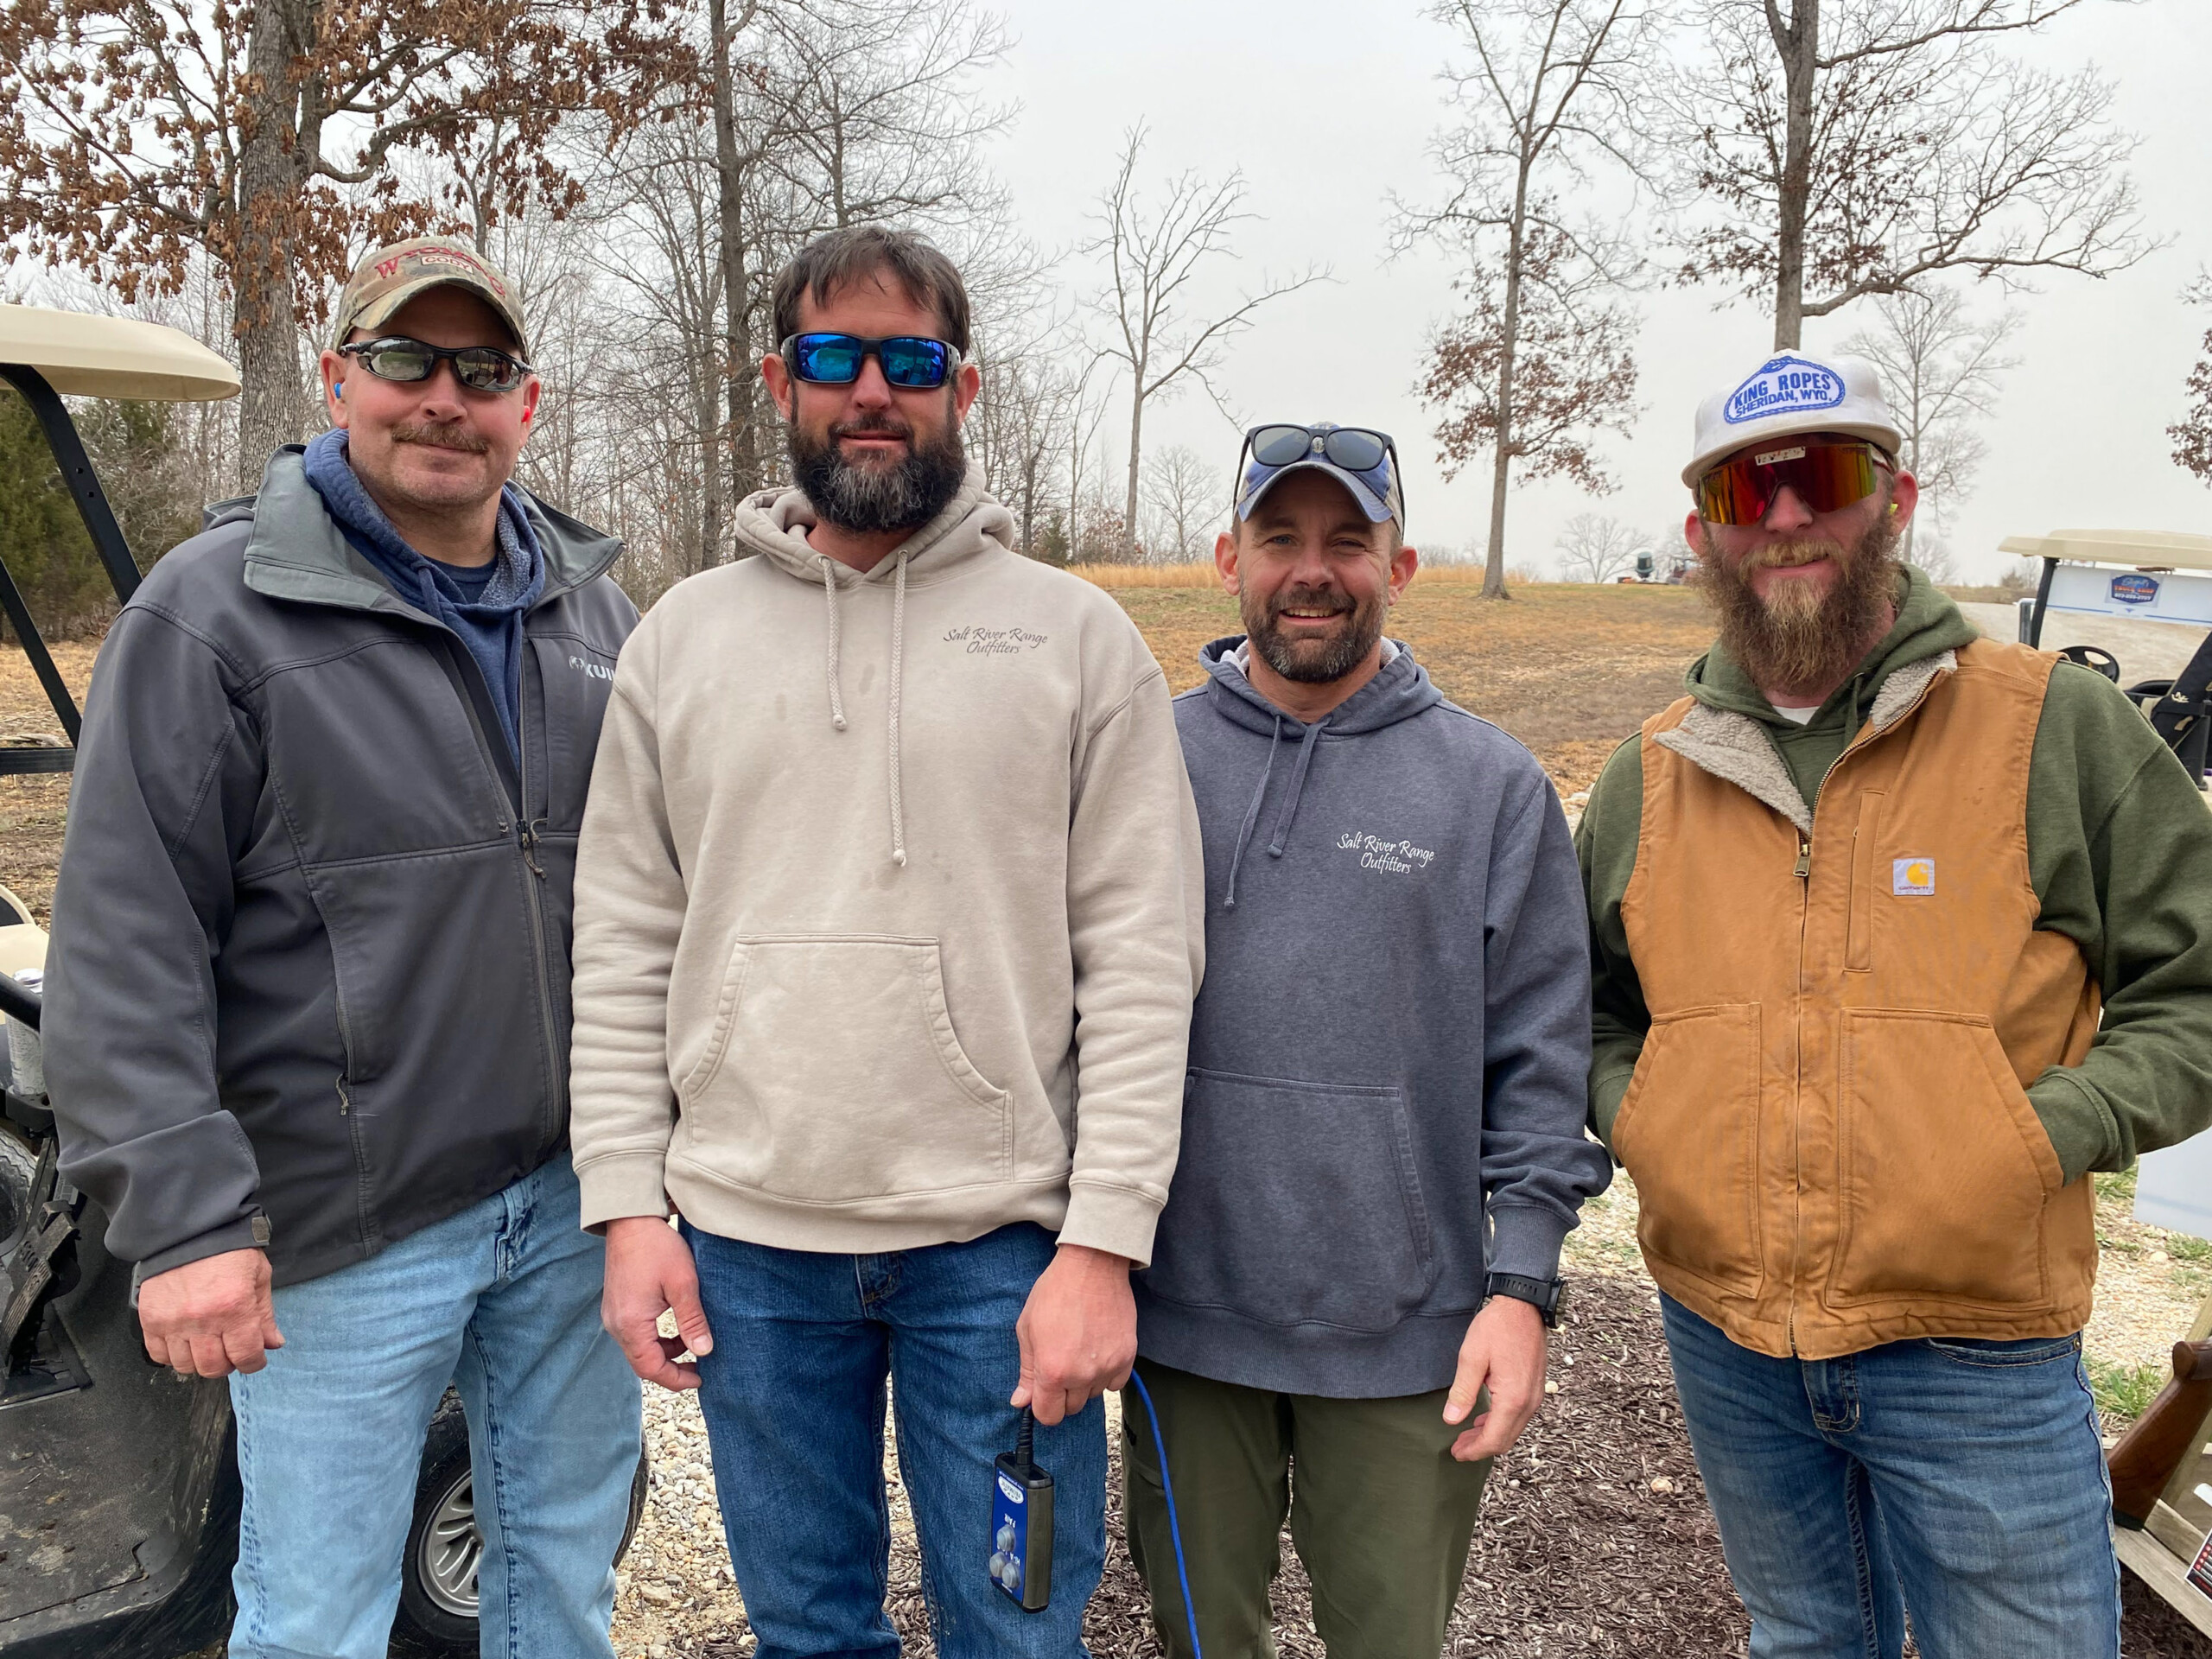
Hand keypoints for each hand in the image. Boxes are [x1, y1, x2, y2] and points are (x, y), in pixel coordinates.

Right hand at [138, 1247, 282, 1377]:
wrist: (189, 1230)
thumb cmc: (228, 1250)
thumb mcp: (259, 1276)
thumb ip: (265, 1315)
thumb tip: (272, 1344)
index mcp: (235, 1307)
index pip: (246, 1356)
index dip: (254, 1362)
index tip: (253, 1358)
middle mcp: (202, 1319)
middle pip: (214, 1367)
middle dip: (227, 1364)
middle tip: (230, 1350)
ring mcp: (173, 1322)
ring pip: (186, 1366)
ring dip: (199, 1361)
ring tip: (207, 1344)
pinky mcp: (150, 1320)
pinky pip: (158, 1355)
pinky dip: (172, 1355)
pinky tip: (184, 1342)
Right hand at [602, 1216, 713, 1390]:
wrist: (631, 1220)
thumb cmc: (657, 1248)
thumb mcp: (683, 1284)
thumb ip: (692, 1320)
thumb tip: (704, 1351)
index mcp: (630, 1324)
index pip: (651, 1368)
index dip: (676, 1379)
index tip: (700, 1379)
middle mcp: (616, 1325)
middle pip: (642, 1363)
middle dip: (671, 1370)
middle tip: (699, 1369)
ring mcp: (613, 1315)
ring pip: (639, 1350)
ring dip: (664, 1354)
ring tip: (692, 1347)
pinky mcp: (617, 1306)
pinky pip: (635, 1335)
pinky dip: (655, 1340)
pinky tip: (675, 1331)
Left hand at [1012, 1243, 1134, 1426]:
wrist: (1092, 1266)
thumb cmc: (1055, 1292)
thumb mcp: (1027, 1329)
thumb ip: (1027, 1370)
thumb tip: (1021, 1401)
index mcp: (1052, 1370)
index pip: (1048, 1416)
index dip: (1042, 1406)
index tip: (1042, 1393)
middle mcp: (1081, 1375)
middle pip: (1071, 1408)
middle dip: (1062, 1393)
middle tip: (1060, 1363)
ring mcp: (1107, 1367)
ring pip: (1093, 1395)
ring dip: (1084, 1383)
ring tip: (1079, 1351)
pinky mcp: (1127, 1357)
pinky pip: (1115, 1384)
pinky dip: (1106, 1375)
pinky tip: (1097, 1353)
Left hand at [1443, 1294, 1548, 1462]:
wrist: (1524, 1306)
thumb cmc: (1498, 1327)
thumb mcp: (1472, 1357)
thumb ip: (1463, 1392)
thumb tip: (1451, 1420)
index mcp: (1513, 1398)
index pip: (1493, 1439)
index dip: (1474, 1451)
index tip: (1456, 1453)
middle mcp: (1529, 1402)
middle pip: (1506, 1439)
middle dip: (1481, 1448)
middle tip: (1458, 1447)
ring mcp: (1535, 1395)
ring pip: (1513, 1429)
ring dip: (1491, 1436)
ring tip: (1467, 1435)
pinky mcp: (1536, 1387)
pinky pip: (1519, 1416)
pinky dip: (1501, 1423)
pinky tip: (1484, 1418)